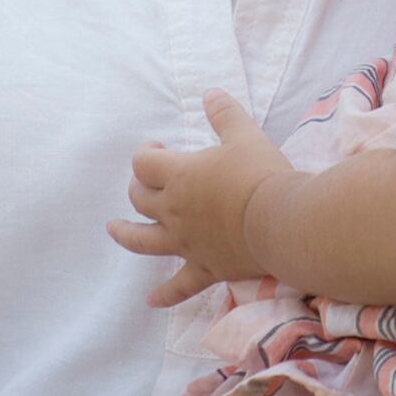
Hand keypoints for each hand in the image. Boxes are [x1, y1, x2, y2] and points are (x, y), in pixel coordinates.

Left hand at [108, 92, 293, 307]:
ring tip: (113, 229)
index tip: (160, 148)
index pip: (145, 163)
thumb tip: (210, 93)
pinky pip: (180, 286)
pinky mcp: (206, 268)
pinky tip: (151, 302)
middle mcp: (174, 211)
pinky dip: (165, 294)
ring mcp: (186, 243)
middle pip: (139, 198)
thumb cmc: (262, 175)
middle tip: (148, 180)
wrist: (282, 222)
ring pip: (144, 241)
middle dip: (139, 186)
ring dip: (126, 234)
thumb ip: (225, 115)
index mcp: (180, 177)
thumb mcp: (245, 136)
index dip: (147, 154)